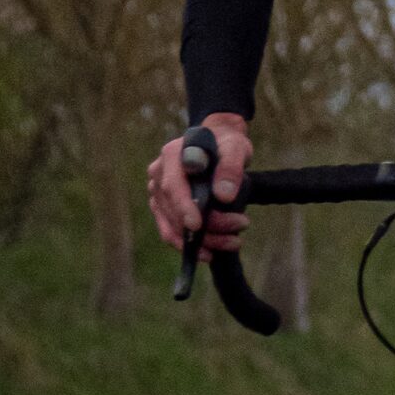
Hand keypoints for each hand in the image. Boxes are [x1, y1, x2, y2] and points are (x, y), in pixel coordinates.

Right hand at [148, 113, 252, 259]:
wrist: (219, 142)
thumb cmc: (227, 144)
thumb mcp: (236, 148)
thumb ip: (231, 168)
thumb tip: (224, 196)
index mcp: (172, 156)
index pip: (173, 186)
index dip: (184, 207)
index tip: (198, 225)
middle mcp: (158, 174)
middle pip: (174, 209)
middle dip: (205, 228)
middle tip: (237, 234)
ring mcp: (157, 191)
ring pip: (171, 224)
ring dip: (200, 241)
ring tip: (232, 243)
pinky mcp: (162, 206)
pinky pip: (169, 229)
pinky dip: (188, 244)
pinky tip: (209, 253)